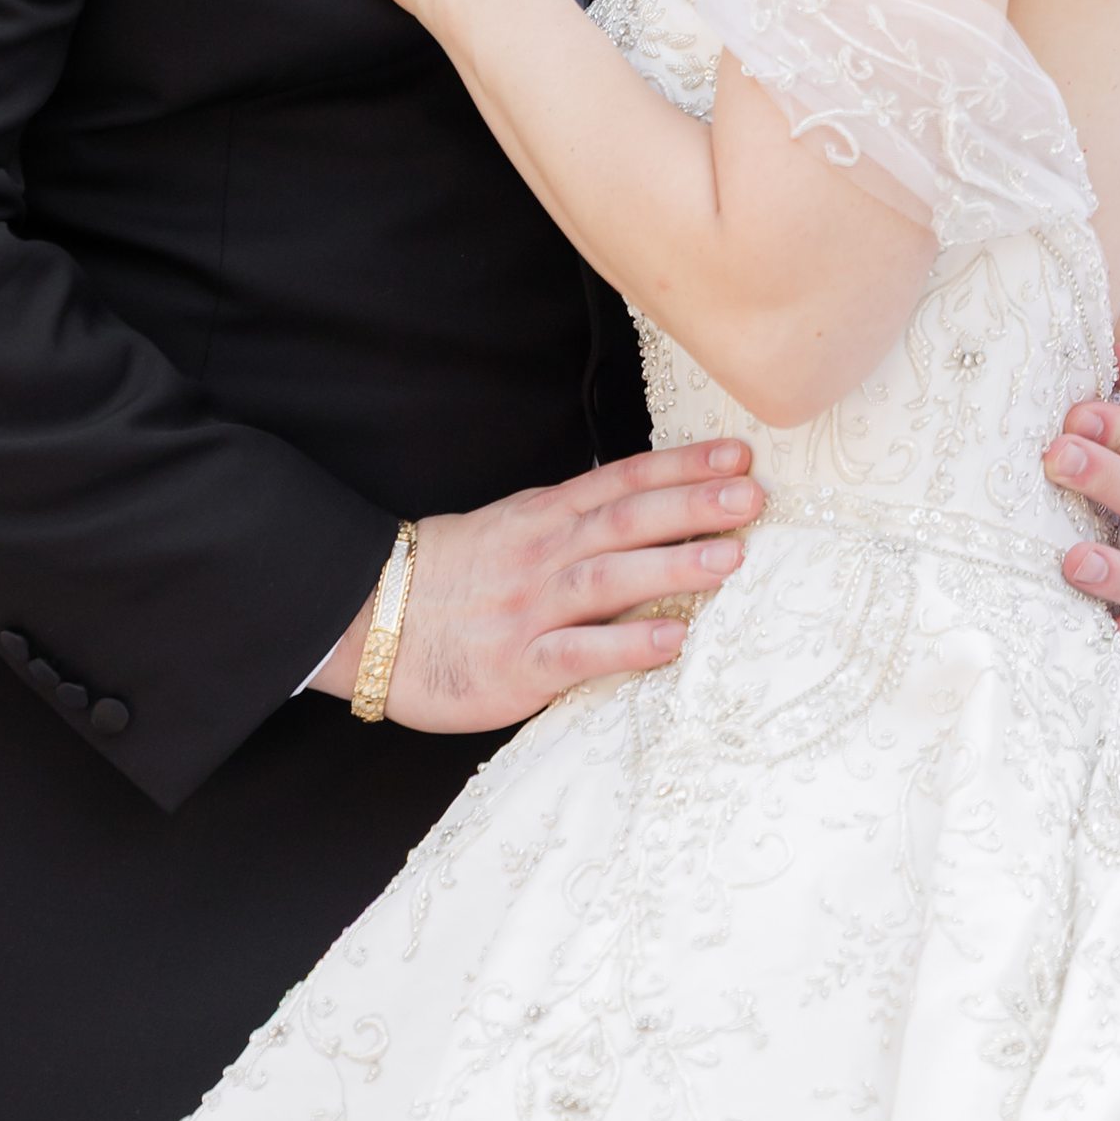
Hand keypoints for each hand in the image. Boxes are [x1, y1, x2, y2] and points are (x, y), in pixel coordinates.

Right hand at [309, 441, 764, 730]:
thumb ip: (576, 520)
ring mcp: (531, 608)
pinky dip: (627, 645)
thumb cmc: (452, 577)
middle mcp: (544, 554)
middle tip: (752, 497)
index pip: (622, 481)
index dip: (681, 466)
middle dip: (692, 506)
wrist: (367, 620)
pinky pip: (578, 653)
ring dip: (673, 566)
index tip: (738, 456)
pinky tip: (673, 641)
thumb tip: (652, 507)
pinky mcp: (519, 665)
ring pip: (609, 579)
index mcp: (544, 516)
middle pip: (626, 521)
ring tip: (731, 558)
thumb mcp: (513, 528)